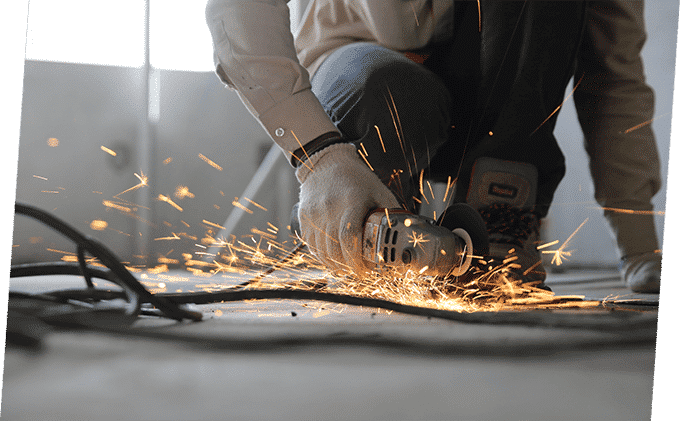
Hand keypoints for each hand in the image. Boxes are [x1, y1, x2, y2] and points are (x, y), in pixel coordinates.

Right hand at [296, 143, 399, 273]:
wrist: (325, 163)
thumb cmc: (355, 178)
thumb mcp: (379, 191)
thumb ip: (390, 213)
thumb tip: (405, 235)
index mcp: (351, 201)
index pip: (349, 238)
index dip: (357, 259)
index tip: (365, 269)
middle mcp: (329, 208)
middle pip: (334, 249)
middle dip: (348, 266)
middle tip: (360, 271)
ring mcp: (314, 214)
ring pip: (321, 251)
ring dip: (335, 265)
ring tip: (348, 267)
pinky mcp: (304, 218)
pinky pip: (311, 245)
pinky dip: (322, 257)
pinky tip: (333, 259)